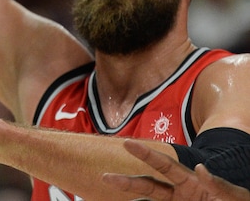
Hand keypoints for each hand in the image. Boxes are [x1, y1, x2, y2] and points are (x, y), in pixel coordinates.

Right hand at [103, 139, 249, 200]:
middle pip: (148, 185)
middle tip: (106, 177)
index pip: (164, 165)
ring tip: (112, 192)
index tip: (128, 144)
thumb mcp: (234, 195)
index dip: (146, 154)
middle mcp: (180, 194)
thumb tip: (201, 168)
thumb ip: (219, 184)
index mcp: (191, 181)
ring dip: (132, 198)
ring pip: (149, 200)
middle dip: (127, 181)